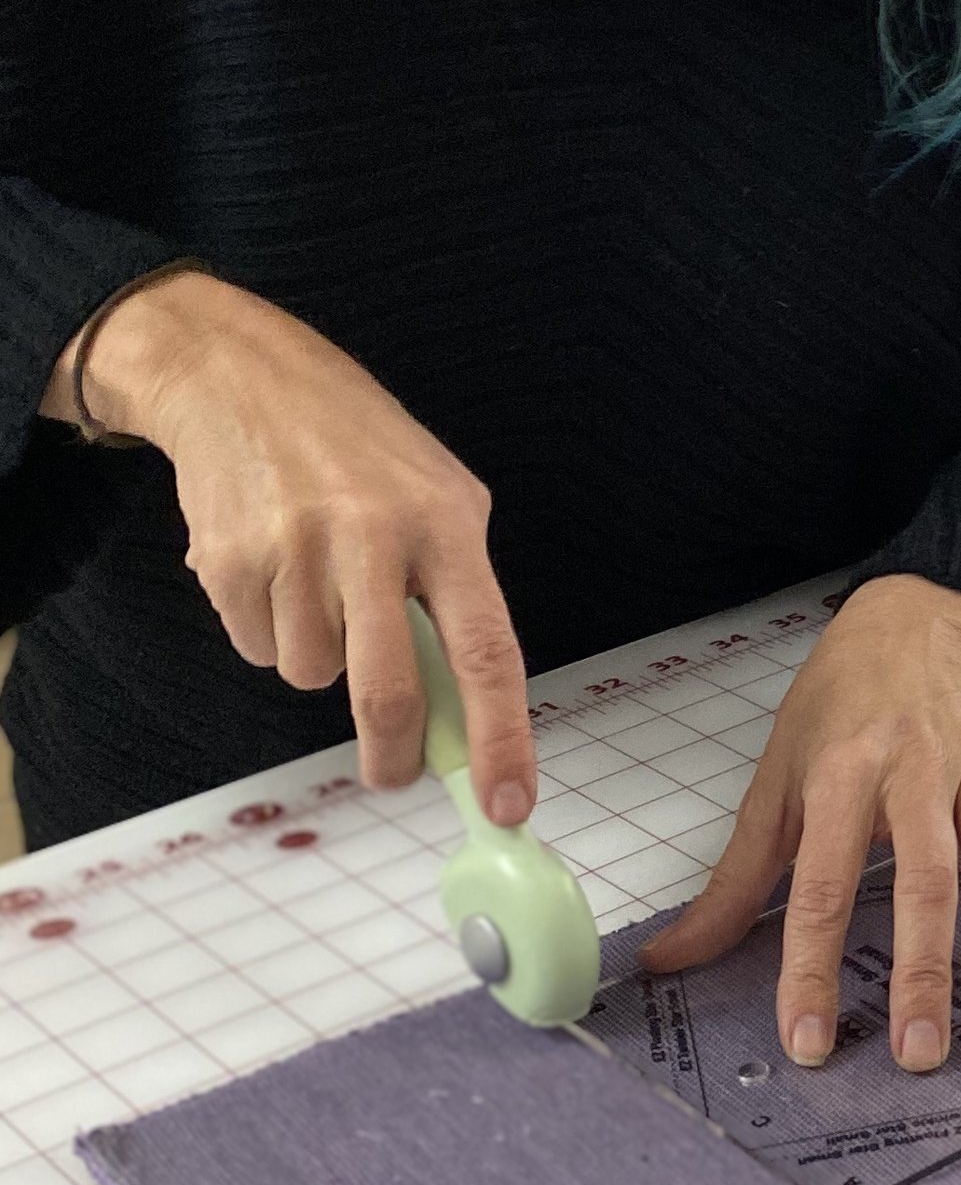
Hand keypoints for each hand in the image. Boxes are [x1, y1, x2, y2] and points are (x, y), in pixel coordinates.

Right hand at [46, 270, 534, 817]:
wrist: (242, 378)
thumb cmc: (359, 451)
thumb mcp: (437, 498)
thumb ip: (455, 598)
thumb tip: (463, 721)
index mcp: (445, 522)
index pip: (487, 650)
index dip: (502, 738)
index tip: (508, 806)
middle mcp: (373, 535)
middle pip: (386, 691)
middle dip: (392, 752)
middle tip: (391, 771)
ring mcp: (295, 549)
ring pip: (313, 675)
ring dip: (319, 657)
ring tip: (316, 580)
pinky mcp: (229, 562)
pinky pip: (258, 648)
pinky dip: (270, 629)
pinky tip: (272, 565)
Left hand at [639, 574, 960, 1072]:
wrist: (914, 621)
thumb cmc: (836, 712)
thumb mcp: (775, 782)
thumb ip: (732, 883)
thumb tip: (665, 961)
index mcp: (840, 771)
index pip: (821, 884)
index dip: (811, 967)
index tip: (808, 1040)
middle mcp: (916, 764)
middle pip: (925, 878)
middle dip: (926, 972)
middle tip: (920, 1054)